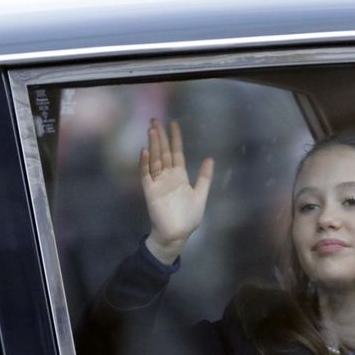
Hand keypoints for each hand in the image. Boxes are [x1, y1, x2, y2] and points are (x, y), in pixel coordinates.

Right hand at [140, 119, 214, 263]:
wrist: (177, 234)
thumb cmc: (188, 218)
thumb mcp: (201, 195)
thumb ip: (205, 177)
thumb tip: (210, 158)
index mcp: (180, 176)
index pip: (176, 152)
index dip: (175, 138)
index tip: (173, 123)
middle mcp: (168, 176)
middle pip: (163, 152)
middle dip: (160, 136)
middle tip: (155, 120)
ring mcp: (158, 183)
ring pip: (154, 159)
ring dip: (153, 145)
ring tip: (152, 129)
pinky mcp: (150, 191)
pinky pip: (146, 175)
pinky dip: (145, 163)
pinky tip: (145, 151)